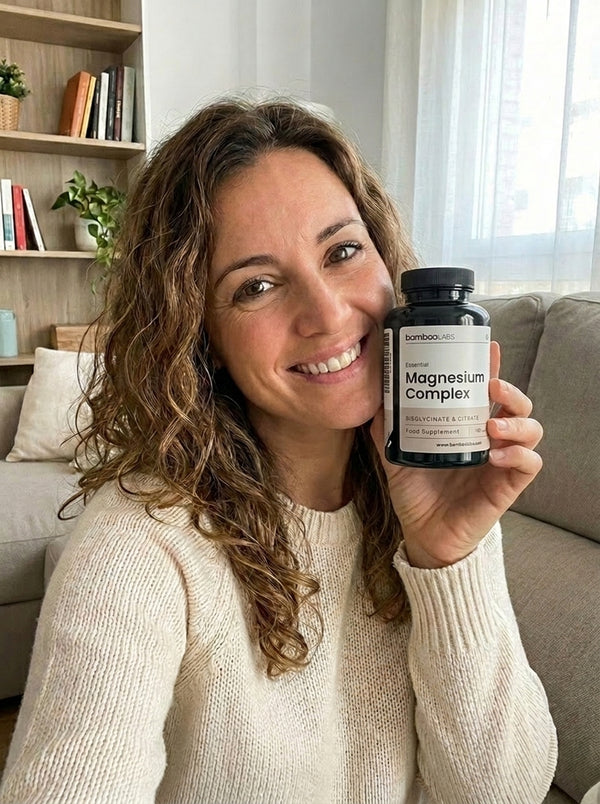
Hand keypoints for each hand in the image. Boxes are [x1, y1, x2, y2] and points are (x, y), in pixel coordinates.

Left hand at [370, 342, 542, 567]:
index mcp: (467, 426)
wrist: (423, 534)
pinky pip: (529, 465)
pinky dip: (518, 455)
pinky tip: (496, 454)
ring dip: (516, 422)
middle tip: (490, 386)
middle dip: (510, 390)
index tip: (488, 348)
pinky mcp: (508, 487)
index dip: (492, 368)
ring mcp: (502, 462)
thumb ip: (388, 430)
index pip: (487, 391)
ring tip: (492, 424)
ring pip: (531, 430)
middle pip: (517, 404)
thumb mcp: (397, 456)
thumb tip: (376, 401)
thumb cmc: (416, 493)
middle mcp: (489, 439)